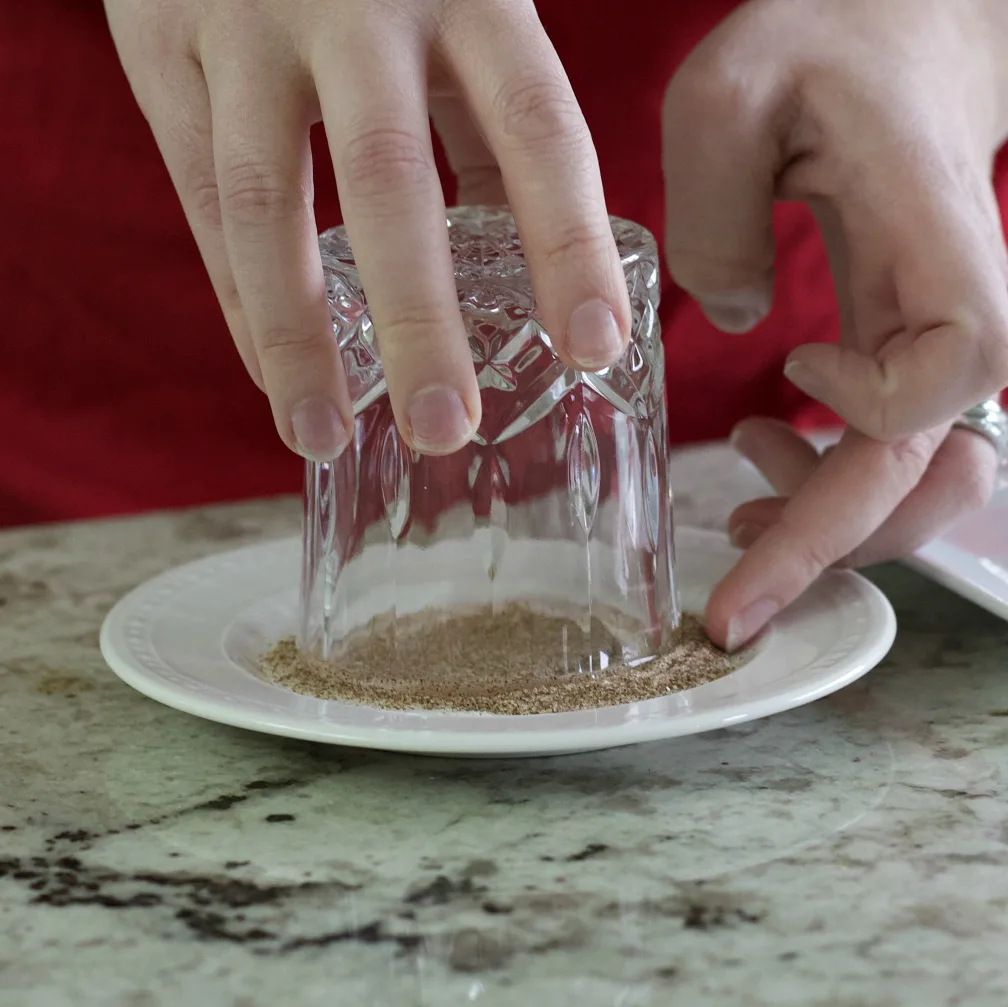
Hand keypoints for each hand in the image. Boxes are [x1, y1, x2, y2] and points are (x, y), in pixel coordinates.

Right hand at [104, 0, 631, 459]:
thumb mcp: (459, 12)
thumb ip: (484, 125)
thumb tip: (520, 266)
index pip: (535, 128)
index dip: (567, 244)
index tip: (592, 347)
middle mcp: (356, 0)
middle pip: (388, 179)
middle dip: (418, 320)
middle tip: (443, 431)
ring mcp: (246, 20)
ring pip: (263, 200)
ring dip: (295, 337)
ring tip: (322, 438)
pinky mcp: (160, 42)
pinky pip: (198, 197)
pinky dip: (240, 299)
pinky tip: (276, 378)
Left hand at [660, 0, 1007, 648]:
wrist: (897, 26)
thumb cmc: (825, 41)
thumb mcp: (730, 93)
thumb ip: (718, 211)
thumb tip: (737, 323)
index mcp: (935, 240)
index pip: (953, 371)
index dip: (873, 406)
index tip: (789, 372)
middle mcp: (952, 307)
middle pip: (927, 471)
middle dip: (827, 551)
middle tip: (731, 611)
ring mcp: (932, 338)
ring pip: (917, 483)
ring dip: (829, 530)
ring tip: (735, 520)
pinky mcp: (901, 347)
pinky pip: (886, 451)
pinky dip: (824, 484)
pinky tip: (758, 453)